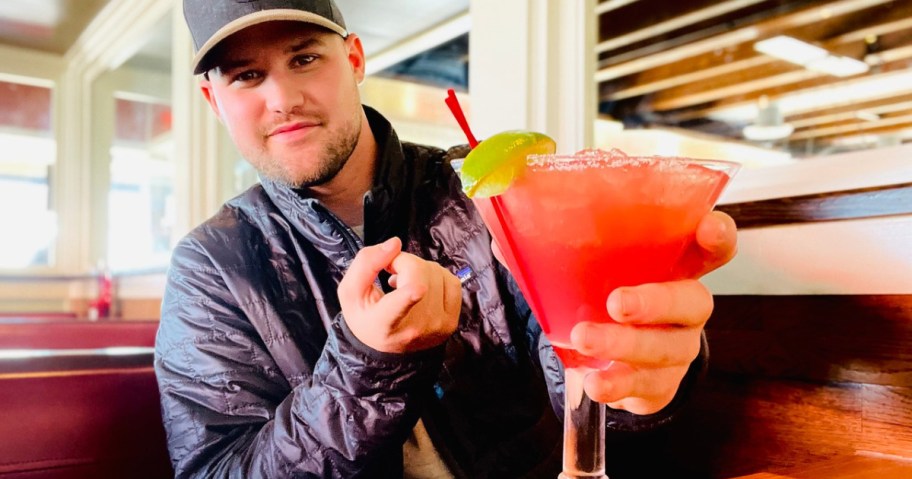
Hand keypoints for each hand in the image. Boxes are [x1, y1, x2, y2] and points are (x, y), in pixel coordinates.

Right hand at [338, 237, 461, 353]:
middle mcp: (413, 327)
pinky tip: (422, 286)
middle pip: (418, 273)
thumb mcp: (351, 291)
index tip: (416, 289)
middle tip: (392, 274)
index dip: (409, 295)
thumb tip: (395, 243)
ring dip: (419, 269)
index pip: (398, 307)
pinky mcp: (451, 322)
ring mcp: (436, 326)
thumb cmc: (366, 315)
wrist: (385, 347)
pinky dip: (437, 276)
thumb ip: (366, 263)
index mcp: (383, 322)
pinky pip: (452, 281)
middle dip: (403, 263)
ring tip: (405, 284)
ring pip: (436, 272)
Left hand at [570, 211, 736, 414]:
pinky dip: (618, 385)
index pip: (712, 247)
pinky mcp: (660, 384)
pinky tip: (594, 382)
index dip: (717, 237)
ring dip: (624, 344)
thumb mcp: (588, 261)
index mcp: (676, 267)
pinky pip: (646, 387)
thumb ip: (561, 236)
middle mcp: (686, 308)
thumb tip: (515, 217)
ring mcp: (678, 349)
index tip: (707, 229)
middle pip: (693, 302)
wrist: (602, 354)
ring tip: (584, 338)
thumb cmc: (601, 292)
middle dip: (656, 302)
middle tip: (617, 302)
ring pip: (666, 348)